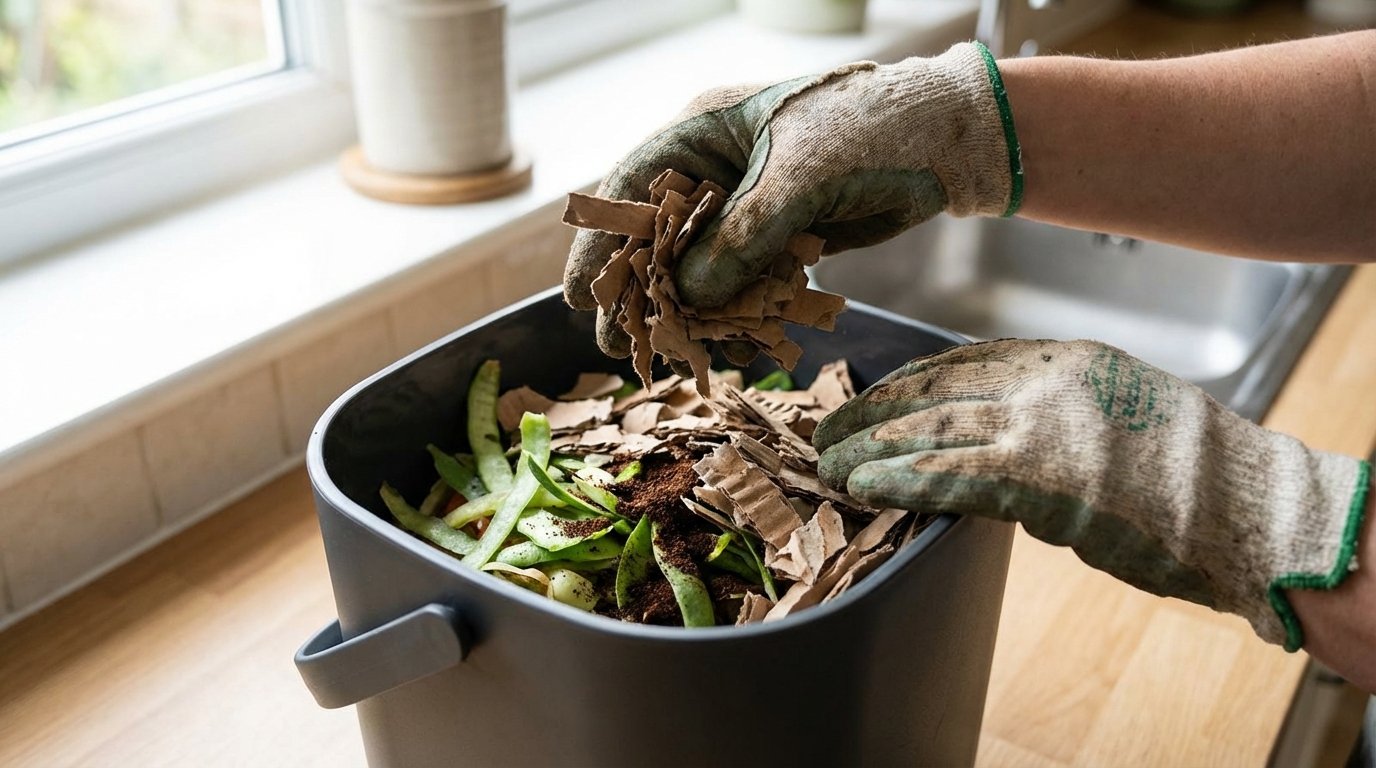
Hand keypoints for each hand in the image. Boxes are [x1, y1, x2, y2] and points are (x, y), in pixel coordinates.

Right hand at [563, 42, 1021, 357]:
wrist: (947, 142)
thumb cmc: (871, 131)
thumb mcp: (801, 176)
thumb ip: (742, 235)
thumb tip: (691, 295)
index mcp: (704, 133)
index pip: (629, 189)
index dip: (598, 243)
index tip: (576, 296)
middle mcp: (717, 170)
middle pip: (656, 235)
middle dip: (638, 290)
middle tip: (615, 344)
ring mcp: (749, 204)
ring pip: (699, 266)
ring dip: (689, 310)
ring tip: (675, 354)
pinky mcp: (782, 234)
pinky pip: (744, 280)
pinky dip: (737, 312)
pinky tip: (732, 344)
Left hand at [813, 339, 1370, 648]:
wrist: (1240, 507)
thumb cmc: (1189, 470)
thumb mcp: (1118, 404)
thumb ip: (1052, 406)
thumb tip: (995, 429)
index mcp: (1062, 356)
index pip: (959, 360)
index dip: (904, 383)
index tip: (871, 397)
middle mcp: (1043, 381)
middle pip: (930, 391)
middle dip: (871, 413)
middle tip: (828, 431)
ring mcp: (1039, 427)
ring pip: (927, 430)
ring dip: (870, 450)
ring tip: (831, 466)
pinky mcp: (1037, 478)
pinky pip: (948, 474)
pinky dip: (900, 480)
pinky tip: (865, 488)